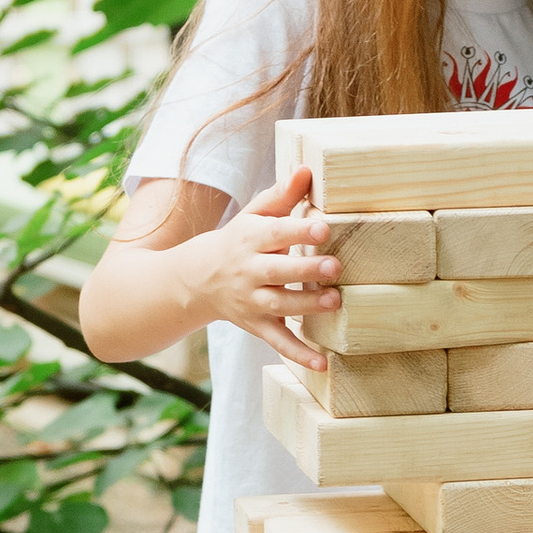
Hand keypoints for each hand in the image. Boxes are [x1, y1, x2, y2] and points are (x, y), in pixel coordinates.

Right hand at [197, 164, 337, 371]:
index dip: (299, 230)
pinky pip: (277, 341)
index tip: (324, 227)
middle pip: (279, 271)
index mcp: (251, 239)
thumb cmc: (239, 241)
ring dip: (308, 305)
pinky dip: (298, 354)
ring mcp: (252, 301)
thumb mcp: (254, 214)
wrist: (196, 279)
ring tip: (336, 301)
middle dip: (306, 269)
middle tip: (335, 266)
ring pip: (280, 305)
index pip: (276, 233)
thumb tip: (306, 169)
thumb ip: (282, 195)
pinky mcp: (256, 325)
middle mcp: (250, 271)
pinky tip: (322, 363)